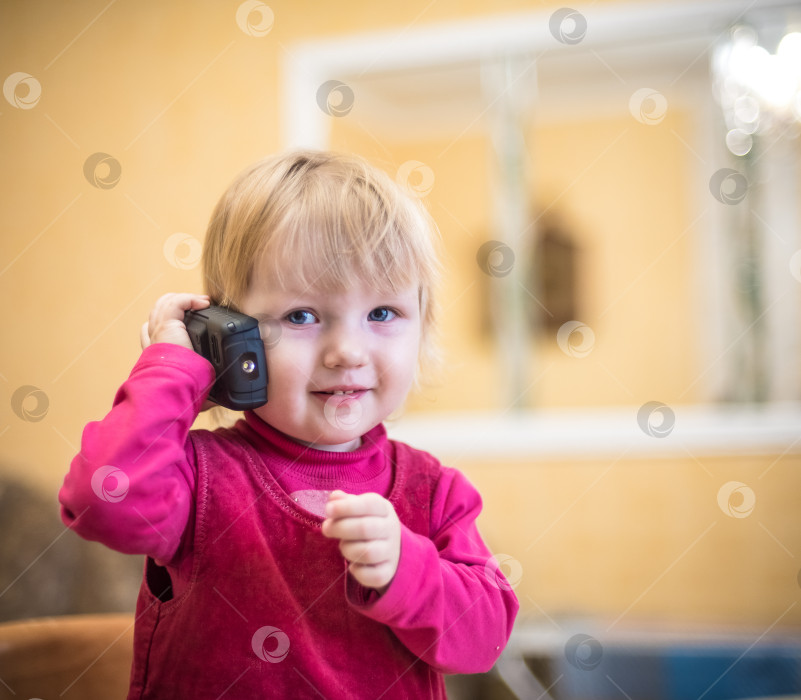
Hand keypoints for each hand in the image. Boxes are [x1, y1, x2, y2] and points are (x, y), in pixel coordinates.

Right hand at [141, 293, 216, 411]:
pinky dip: (189, 299)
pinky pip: (175, 304)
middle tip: (198, 307)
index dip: (169, 322)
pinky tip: (203, 303)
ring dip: (184, 299)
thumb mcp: (191, 389)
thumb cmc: (178, 393)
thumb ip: (201, 391)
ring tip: (202, 302)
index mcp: (157, 354)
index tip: (189, 321)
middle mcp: (154, 340)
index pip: (154, 331)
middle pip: (157, 312)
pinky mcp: (166, 326)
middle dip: (176, 305)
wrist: (171, 389)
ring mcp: (158, 331)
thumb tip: (218, 400)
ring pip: (163, 304)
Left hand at [322, 490, 400, 592]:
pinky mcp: (389, 571)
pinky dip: (358, 572)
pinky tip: (352, 566)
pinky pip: (374, 576)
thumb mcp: (359, 508)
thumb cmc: (367, 522)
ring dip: (347, 549)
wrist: (390, 547)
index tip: (328, 510)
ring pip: (368, 553)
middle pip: (365, 528)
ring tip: (342, 546)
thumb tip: (335, 497)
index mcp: (384, 509)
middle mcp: (391, 529)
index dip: (346, 507)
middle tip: (326, 529)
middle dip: (340, 528)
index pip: (369, 504)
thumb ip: (345, 502)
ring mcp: (392, 551)